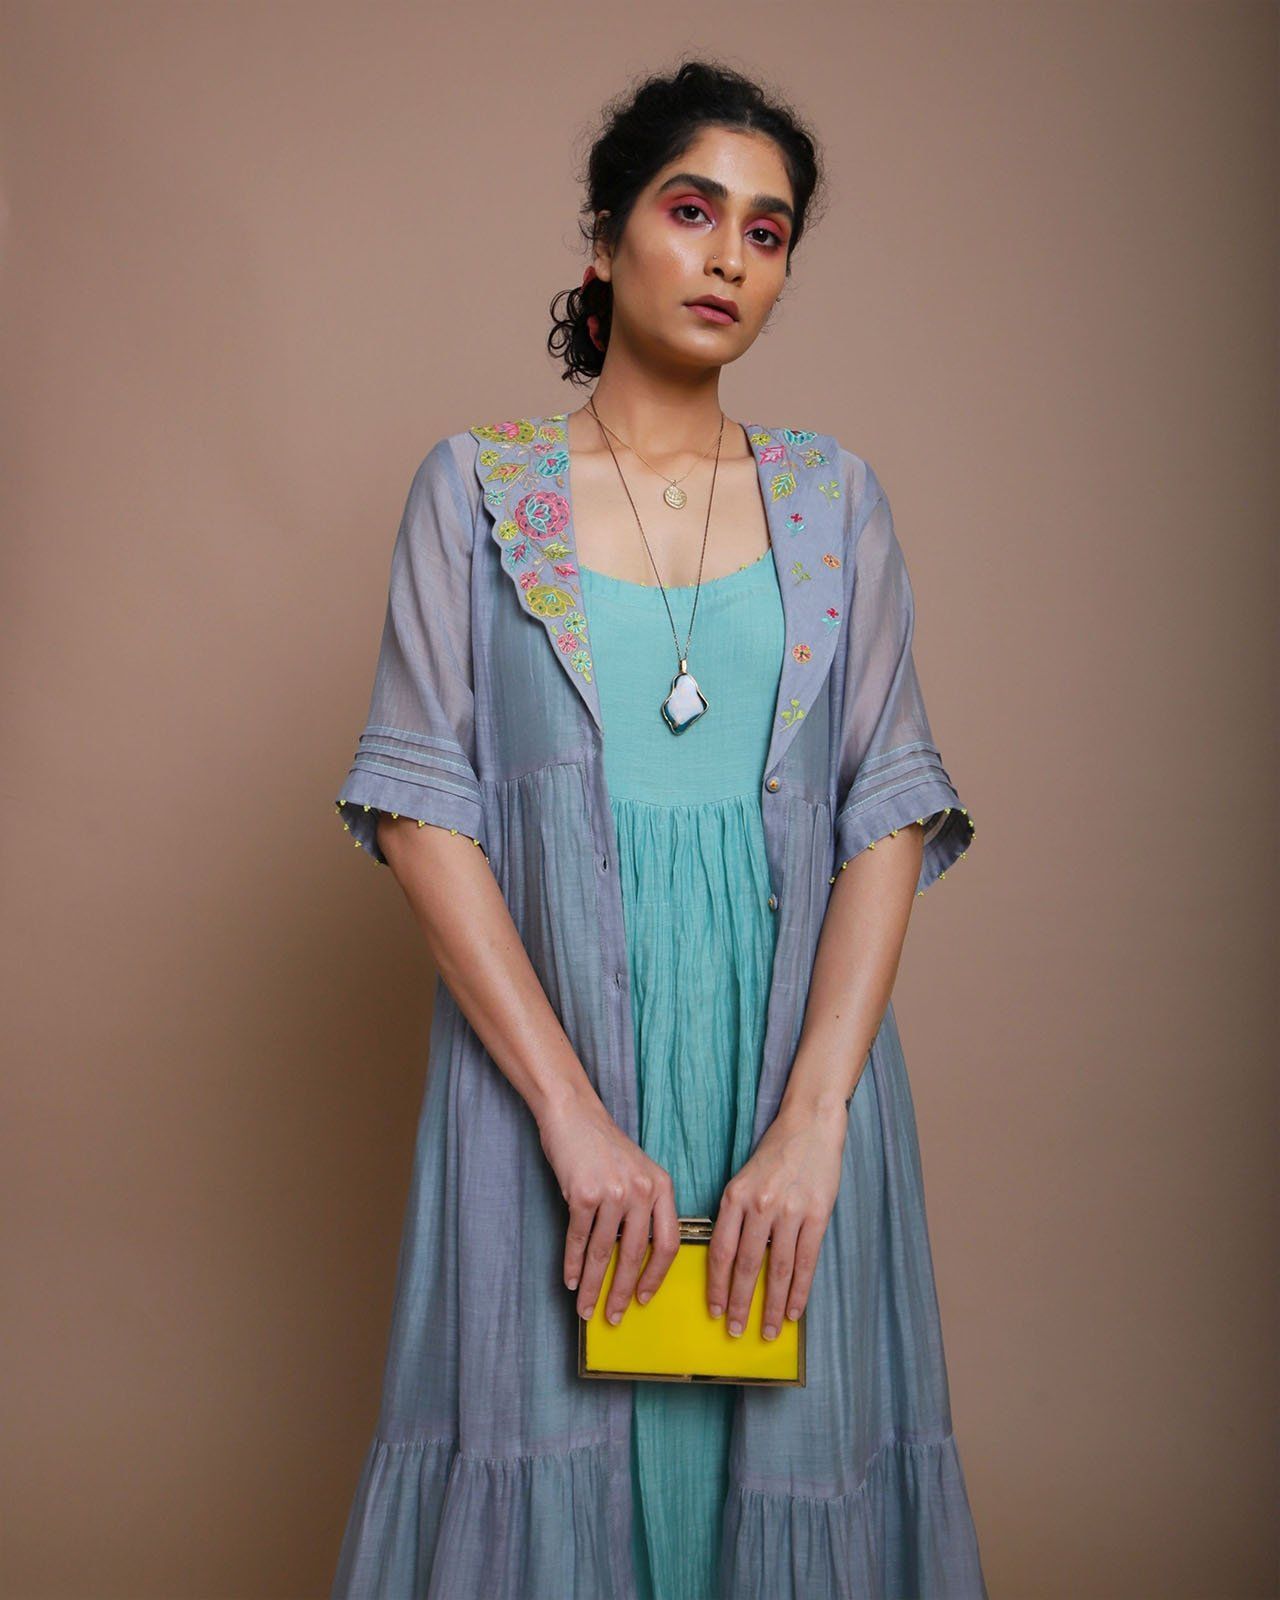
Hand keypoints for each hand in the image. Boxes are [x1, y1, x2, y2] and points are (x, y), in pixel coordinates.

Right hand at [537, 1085, 678, 1324]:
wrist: (574, 1115)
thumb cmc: (605, 1147)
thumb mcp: (638, 1172)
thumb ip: (644, 1207)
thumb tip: (638, 1260)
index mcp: (662, 1187)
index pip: (668, 1243)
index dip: (656, 1277)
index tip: (645, 1299)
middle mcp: (642, 1191)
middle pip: (635, 1256)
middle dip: (623, 1293)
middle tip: (614, 1317)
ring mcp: (612, 1192)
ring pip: (602, 1253)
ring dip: (592, 1286)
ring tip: (586, 1308)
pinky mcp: (583, 1194)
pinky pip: (578, 1240)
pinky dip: (571, 1264)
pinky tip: (569, 1280)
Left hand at [707, 1097, 847, 1339]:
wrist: (809, 1125)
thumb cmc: (775, 1153)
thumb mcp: (743, 1178)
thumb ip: (735, 1215)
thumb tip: (726, 1260)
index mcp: (734, 1197)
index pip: (719, 1251)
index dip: (715, 1285)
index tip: (712, 1310)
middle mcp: (759, 1206)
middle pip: (745, 1266)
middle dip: (738, 1304)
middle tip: (734, 1330)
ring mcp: (789, 1211)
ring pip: (777, 1270)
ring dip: (771, 1306)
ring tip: (768, 1330)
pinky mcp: (817, 1215)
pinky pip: (806, 1262)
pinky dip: (799, 1291)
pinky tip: (795, 1311)